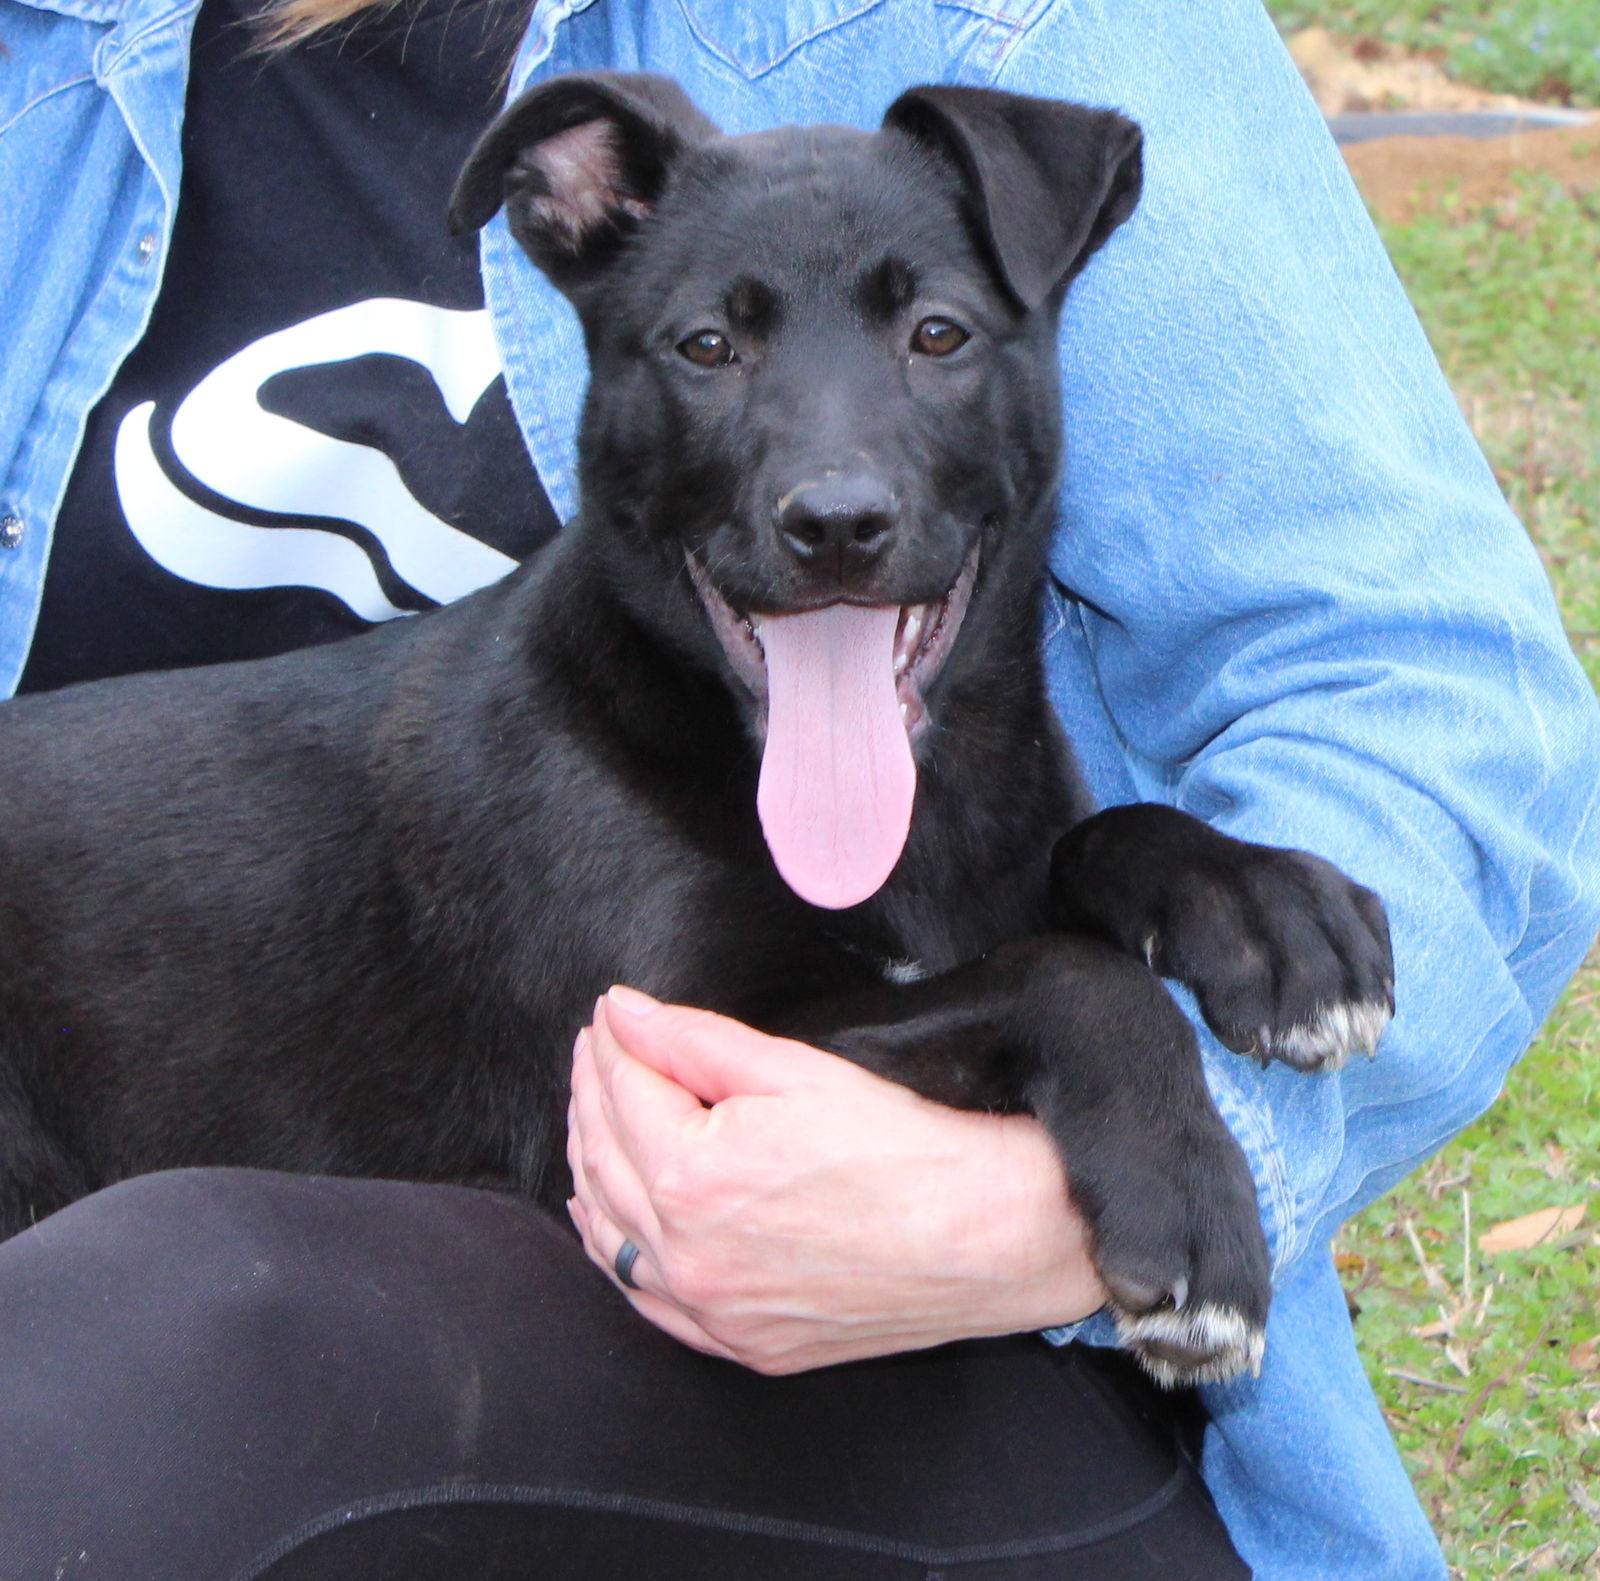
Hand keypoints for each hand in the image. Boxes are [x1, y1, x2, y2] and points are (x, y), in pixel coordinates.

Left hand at [566, 986, 1106, 1374]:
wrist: (985, 1236)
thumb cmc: (901, 1148)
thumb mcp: (793, 1070)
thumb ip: (692, 1041)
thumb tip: (621, 1014)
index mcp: (689, 1178)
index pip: (621, 1094)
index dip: (610, 1045)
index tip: (607, 1016)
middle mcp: (685, 1255)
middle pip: (603, 1159)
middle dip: (593, 1094)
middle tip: (599, 1052)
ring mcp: (711, 1311)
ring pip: (611, 1235)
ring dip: (593, 1167)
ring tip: (596, 1117)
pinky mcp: (742, 1345)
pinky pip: (647, 1300)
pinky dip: (618, 1250)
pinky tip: (610, 1219)